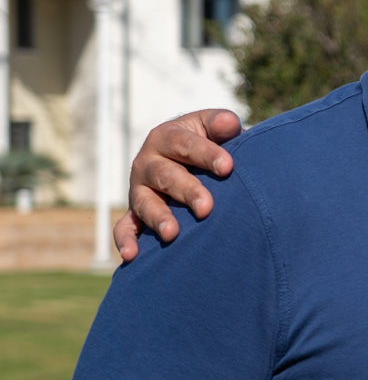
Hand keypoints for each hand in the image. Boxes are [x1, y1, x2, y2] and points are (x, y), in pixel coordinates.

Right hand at [114, 110, 242, 262]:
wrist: (190, 159)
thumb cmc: (208, 142)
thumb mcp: (212, 128)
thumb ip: (221, 125)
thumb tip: (230, 124)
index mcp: (167, 137)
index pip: (184, 144)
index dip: (206, 154)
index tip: (228, 167)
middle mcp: (148, 163)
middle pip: (165, 176)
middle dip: (187, 191)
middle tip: (207, 207)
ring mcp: (140, 189)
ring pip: (145, 203)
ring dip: (158, 218)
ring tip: (173, 234)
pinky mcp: (135, 212)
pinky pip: (126, 227)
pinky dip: (126, 241)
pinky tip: (133, 255)